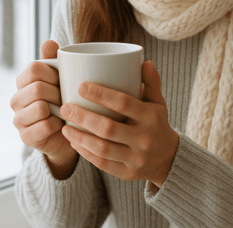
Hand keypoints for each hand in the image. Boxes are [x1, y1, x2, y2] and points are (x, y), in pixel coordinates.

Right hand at [10, 40, 77, 166]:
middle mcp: (16, 99)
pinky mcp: (25, 137)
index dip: (53, 73)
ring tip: (64, 112)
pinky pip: (45, 125)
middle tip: (66, 99)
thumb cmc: (64, 101)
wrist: (68, 134)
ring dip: (58, 109)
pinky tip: (61, 126)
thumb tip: (49, 41)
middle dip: (58, 93)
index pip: (34, 67)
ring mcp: (18, 119)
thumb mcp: (61, 78)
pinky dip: (58, 125)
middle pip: (37, 87)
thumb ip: (54, 59)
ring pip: (40, 106)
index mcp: (23, 81)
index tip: (62, 80)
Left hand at [60, 60, 179, 187]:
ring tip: (64, 125)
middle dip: (83, 117)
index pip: (123, 103)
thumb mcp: (157, 103)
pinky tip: (73, 141)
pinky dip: (85, 152)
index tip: (81, 86)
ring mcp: (136, 158)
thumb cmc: (156, 123)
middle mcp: (144, 138)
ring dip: (80, 137)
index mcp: (151, 116)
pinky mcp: (127, 173)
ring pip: (102, 148)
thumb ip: (151, 82)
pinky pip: (102, 163)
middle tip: (65, 106)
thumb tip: (143, 60)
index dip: (101, 94)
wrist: (168, 158)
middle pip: (108, 128)